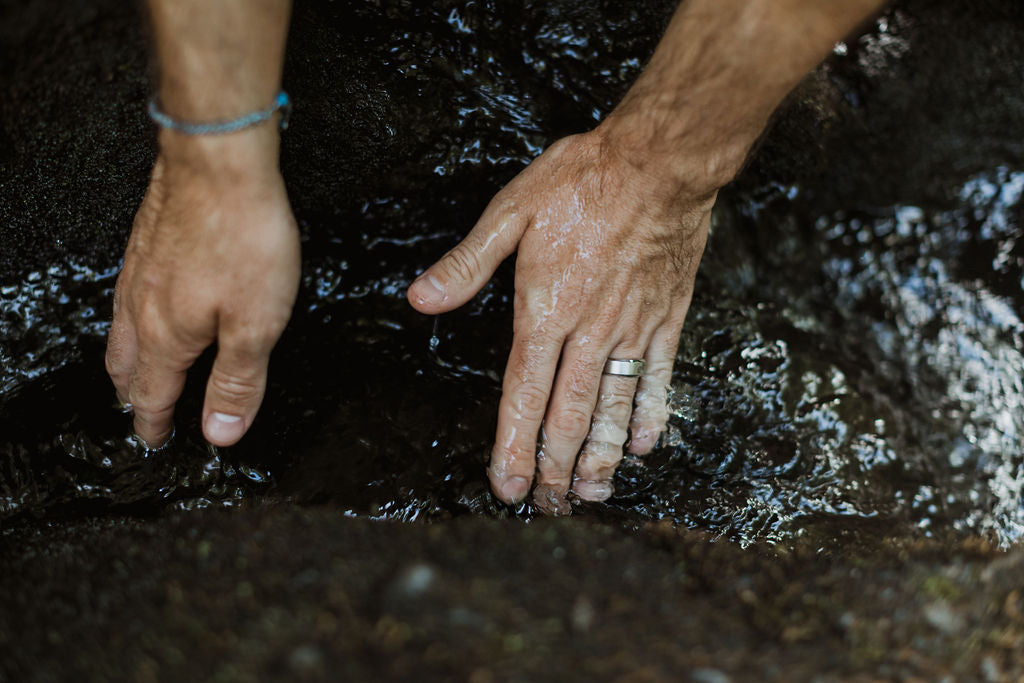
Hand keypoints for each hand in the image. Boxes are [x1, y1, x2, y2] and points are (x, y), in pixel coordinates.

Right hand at [106, 131, 299, 447]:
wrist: (219, 162)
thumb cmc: (243, 238)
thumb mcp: (257, 324)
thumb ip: (237, 381)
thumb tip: (219, 433)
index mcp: (168, 336)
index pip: (153, 395)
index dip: (155, 424)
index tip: (156, 442)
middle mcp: (142, 306)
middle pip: (127, 365)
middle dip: (132, 395)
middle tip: (139, 414)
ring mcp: (139, 270)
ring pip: (119, 330)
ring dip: (126, 359)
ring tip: (132, 372)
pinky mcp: (146, 241)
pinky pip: (126, 294)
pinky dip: (128, 319)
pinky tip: (141, 307)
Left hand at [408, 130, 714, 512]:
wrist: (659, 162)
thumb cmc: (583, 181)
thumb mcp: (511, 210)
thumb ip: (467, 263)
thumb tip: (422, 299)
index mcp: (544, 311)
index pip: (522, 395)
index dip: (514, 447)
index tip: (509, 488)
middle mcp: (588, 331)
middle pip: (568, 416)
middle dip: (555, 468)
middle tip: (549, 507)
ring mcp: (630, 329)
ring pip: (613, 409)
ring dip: (600, 457)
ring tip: (590, 494)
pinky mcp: (665, 319)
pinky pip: (657, 379)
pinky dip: (649, 416)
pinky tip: (642, 446)